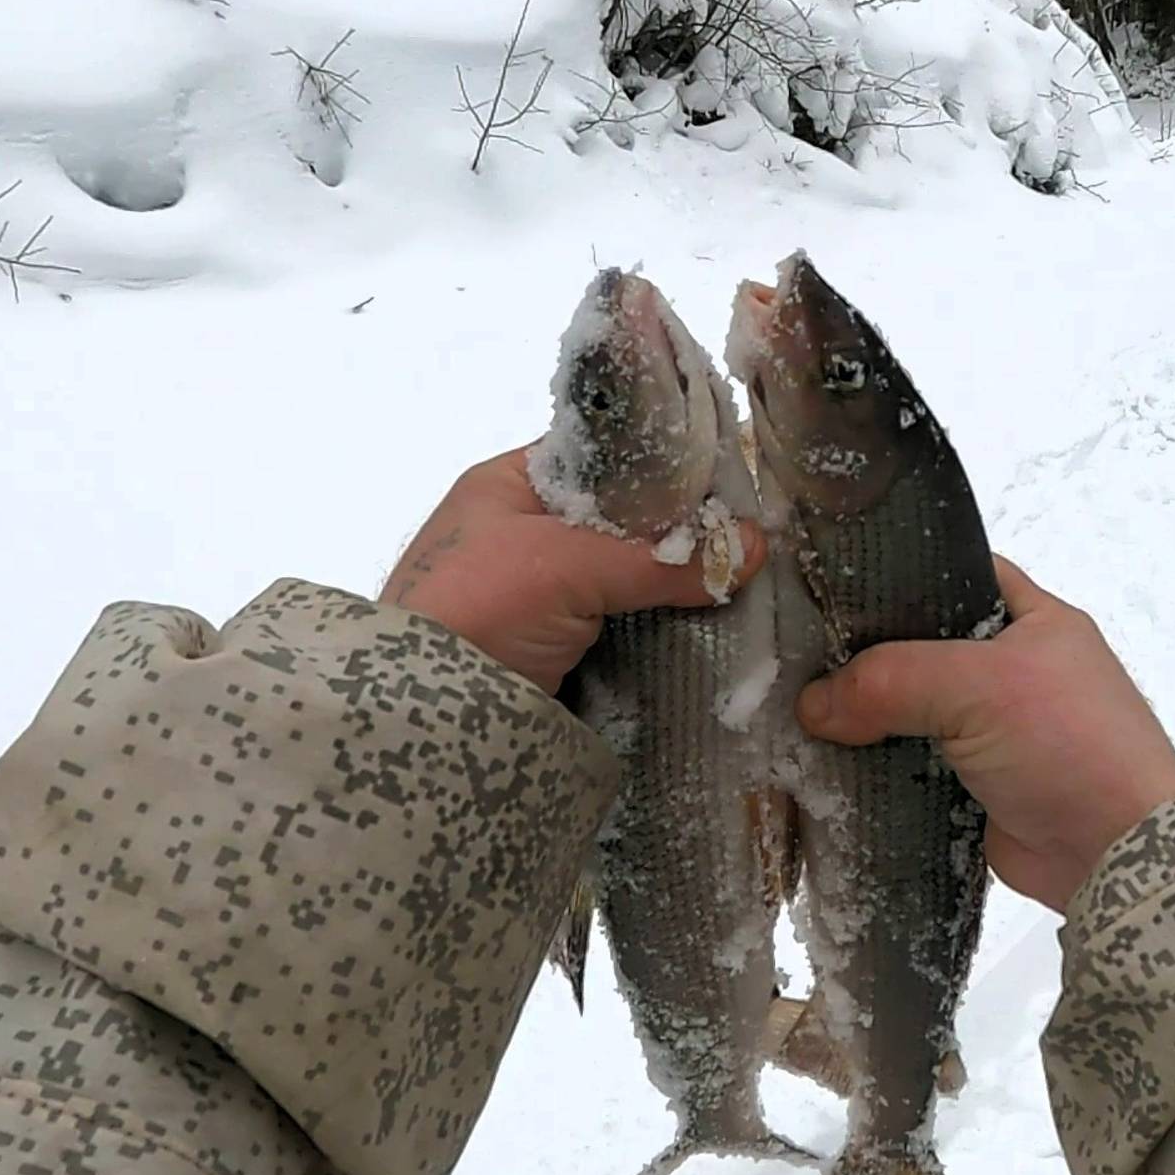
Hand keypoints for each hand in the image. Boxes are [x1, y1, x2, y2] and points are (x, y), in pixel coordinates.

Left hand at [380, 445, 765, 693]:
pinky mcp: (552, 647)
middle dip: (677, 533)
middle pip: (620, 520)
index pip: (601, 459)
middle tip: (746, 538)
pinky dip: (656, 625)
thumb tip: (755, 547)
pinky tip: (707, 623)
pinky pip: (618, 623)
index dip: (662, 467)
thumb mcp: (568, 564)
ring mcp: (536, 593)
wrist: (419, 715)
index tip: (724, 484)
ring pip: (623, 575)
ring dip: (672, 583)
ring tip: (741, 580)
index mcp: (509, 485)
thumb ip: (661, 557)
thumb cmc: (479, 605)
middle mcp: (521, 530)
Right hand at [796, 555, 1174, 912]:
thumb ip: (892, 680)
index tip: (827, 584)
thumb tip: (811, 704)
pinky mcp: (972, 786)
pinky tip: (818, 758)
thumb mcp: (982, 686)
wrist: (1116, 855)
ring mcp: (992, 730)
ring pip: (910, 709)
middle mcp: (1012, 668)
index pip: (954, 574)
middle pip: (920, 645)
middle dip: (863, 653)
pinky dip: (872, 764)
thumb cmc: (1067, 743)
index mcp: (1033, 620)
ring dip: (861, 715)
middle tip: (791, 650)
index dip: (895, 575)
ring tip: (789, 704)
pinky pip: (909, 765)